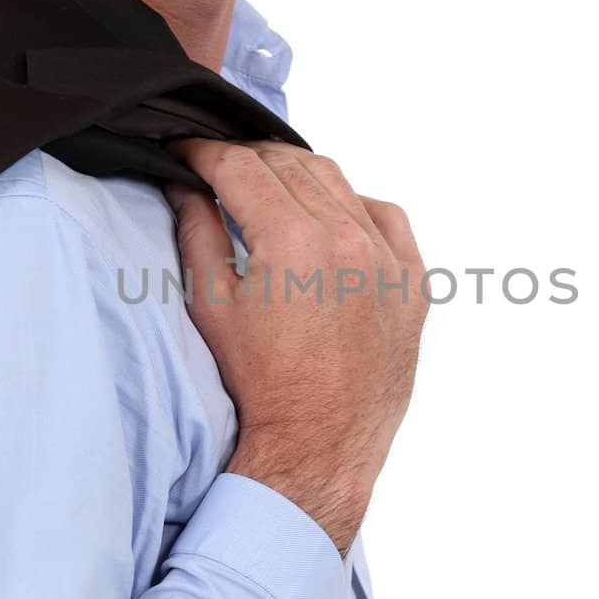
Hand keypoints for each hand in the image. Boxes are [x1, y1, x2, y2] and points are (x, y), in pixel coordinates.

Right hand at [163, 139, 429, 555]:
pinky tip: (329, 219)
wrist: (319, 446)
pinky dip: (353, 207)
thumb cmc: (261, 386)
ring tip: (268, 190)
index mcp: (293, 240)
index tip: (185, 152)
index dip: (203, 152)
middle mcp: (347, 239)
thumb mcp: (212, 307)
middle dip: (246, 160)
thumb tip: (186, 186)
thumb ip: (196, 233)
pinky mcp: (413, 282)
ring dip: (297, 177)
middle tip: (218, 170)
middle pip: (288, 164)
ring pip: (337, 183)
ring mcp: (387, 259)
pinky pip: (385, 217)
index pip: (240, 167)